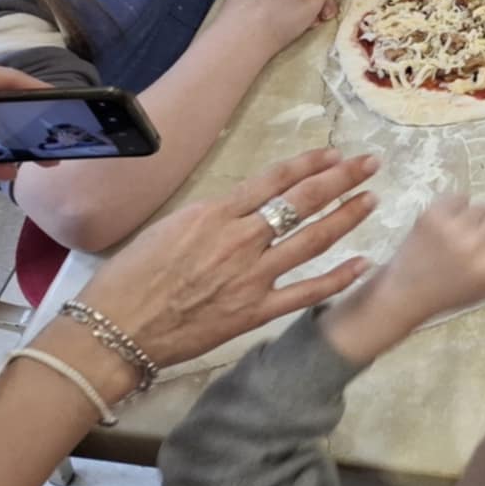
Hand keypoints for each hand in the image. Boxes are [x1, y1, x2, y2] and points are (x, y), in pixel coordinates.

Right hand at [77, 147, 378, 368]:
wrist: (112, 331)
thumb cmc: (130, 279)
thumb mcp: (169, 229)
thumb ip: (213, 217)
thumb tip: (244, 207)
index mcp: (215, 214)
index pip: (275, 180)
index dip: (310, 164)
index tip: (334, 154)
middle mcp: (240, 239)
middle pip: (303, 201)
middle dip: (342, 179)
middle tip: (370, 164)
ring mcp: (251, 276)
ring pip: (313, 240)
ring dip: (347, 217)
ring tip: (371, 200)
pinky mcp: (254, 312)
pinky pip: (306, 292)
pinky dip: (338, 278)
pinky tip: (363, 264)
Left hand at [322, 195, 484, 364]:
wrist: (404, 292)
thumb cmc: (454, 292)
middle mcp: (473, 246)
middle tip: (474, 246)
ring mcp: (451, 228)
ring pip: (482, 207)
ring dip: (474, 219)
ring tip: (457, 238)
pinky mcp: (431, 214)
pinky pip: (460, 197)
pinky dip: (456, 208)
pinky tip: (447, 227)